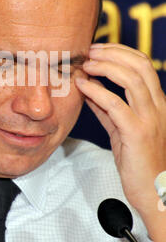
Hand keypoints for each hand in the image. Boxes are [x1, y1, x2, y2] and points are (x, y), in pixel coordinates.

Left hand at [75, 43, 165, 218]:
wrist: (153, 192)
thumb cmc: (137, 159)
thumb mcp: (120, 127)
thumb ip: (106, 107)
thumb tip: (90, 87)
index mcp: (157, 102)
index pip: (143, 65)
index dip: (120, 52)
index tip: (98, 49)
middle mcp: (158, 106)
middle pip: (140, 66)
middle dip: (113, 53)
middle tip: (89, 51)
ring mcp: (150, 119)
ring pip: (132, 80)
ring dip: (105, 67)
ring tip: (85, 64)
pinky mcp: (138, 133)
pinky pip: (116, 105)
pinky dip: (97, 91)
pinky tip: (83, 86)